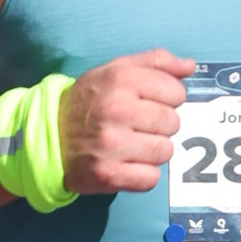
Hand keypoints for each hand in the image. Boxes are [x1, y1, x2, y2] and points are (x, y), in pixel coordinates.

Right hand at [63, 49, 190, 199]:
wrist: (51, 135)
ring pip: (165, 151)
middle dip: (161, 125)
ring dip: (153, 150)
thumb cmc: (90, 101)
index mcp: (121, 80)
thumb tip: (189, 66)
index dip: (167, 98)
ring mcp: (112, 144)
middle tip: (138, 126)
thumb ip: (155, 63)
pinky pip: (151, 178)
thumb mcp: (116, 70)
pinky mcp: (109, 175)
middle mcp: (117, 110)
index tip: (149, 103)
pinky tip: (128, 163)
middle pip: (173, 123)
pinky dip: (143, 174)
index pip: (176, 93)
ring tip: (133, 144)